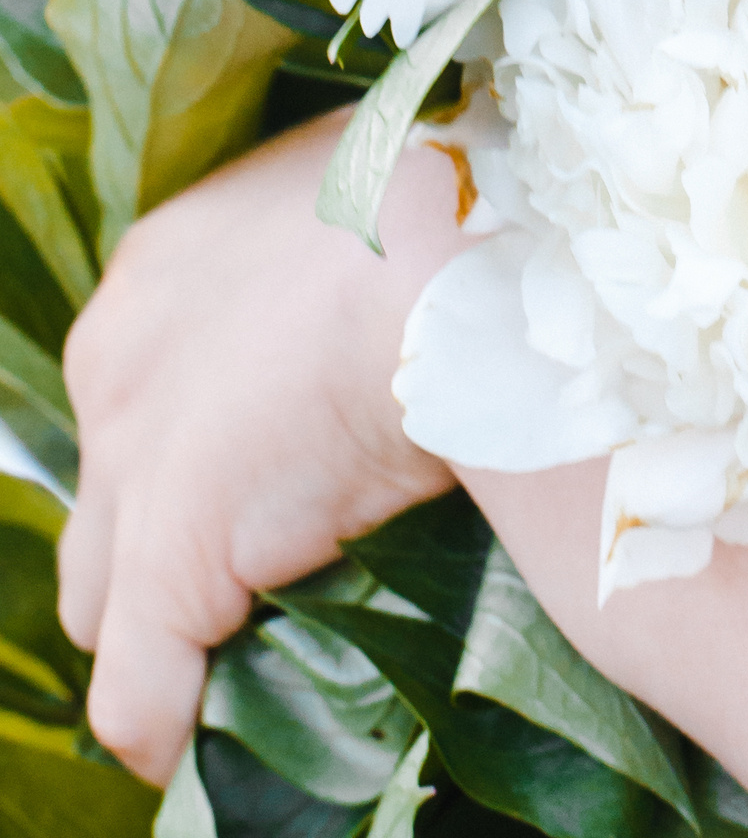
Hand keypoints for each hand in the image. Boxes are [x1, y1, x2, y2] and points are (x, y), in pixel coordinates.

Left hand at [57, 109, 463, 782]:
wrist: (457, 243)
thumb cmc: (444, 196)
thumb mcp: (369, 190)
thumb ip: (343, 245)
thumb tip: (399, 279)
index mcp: (163, 270)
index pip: (149, 385)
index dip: (207, 430)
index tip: (273, 452)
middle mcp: (116, 367)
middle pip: (106, 489)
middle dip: (161, 528)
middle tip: (257, 551)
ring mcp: (129, 467)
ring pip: (102, 592)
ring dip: (160, 627)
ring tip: (237, 656)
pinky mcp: (168, 562)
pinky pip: (136, 690)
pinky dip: (165, 722)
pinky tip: (199, 745)